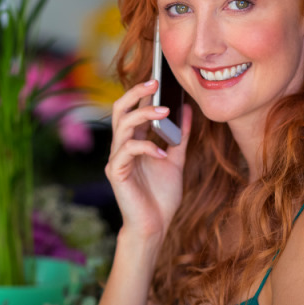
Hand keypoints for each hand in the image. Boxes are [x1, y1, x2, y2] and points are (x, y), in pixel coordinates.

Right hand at [105, 79, 191, 241]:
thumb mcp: (176, 160)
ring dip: (144, 115)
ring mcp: (116, 159)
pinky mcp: (116, 172)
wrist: (154, 226)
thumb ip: (179, 137)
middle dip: (136, 93)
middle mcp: (121, 147)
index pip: (132, 109)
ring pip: (123, 126)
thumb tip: (187, 111)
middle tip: (154, 83)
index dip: (142, 92)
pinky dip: (146, 148)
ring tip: (165, 111)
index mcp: (133, 142)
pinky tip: (162, 154)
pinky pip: (127, 151)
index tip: (158, 77)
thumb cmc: (161, 196)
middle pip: (120, 110)